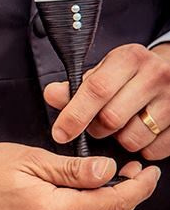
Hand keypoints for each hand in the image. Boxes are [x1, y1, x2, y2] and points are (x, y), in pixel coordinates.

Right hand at [0, 143, 159, 209]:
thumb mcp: (27, 160)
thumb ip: (72, 169)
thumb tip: (107, 170)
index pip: (113, 203)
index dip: (138, 187)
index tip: (147, 171)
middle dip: (129, 196)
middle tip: (131, 171)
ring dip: (110, 206)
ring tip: (107, 180)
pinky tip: (83, 196)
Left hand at [45, 43, 169, 159]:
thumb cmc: (129, 75)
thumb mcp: (102, 72)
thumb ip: (75, 87)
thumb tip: (52, 95)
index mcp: (130, 58)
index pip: (96, 90)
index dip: (74, 116)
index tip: (60, 134)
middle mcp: (156, 75)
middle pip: (112, 119)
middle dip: (96, 129)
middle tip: (97, 125)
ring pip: (133, 138)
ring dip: (120, 140)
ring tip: (123, 126)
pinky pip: (154, 150)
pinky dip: (142, 148)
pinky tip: (142, 132)